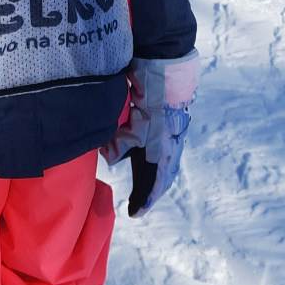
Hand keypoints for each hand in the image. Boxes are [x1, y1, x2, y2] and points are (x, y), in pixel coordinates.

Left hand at [102, 51, 198, 218]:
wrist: (167, 71)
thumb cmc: (149, 101)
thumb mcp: (132, 126)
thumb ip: (120, 144)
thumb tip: (110, 156)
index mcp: (163, 152)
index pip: (154, 183)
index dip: (144, 200)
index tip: (135, 214)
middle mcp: (172, 146)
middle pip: (162, 176)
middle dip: (151, 191)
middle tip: (139, 204)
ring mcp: (175, 134)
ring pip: (165, 163)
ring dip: (155, 176)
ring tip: (145, 184)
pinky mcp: (173, 123)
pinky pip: (166, 150)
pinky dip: (158, 161)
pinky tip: (149, 157)